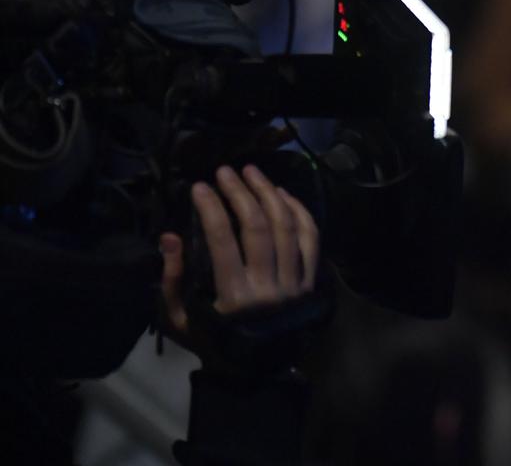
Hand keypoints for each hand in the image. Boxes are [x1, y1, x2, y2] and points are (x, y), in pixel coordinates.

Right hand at [159, 165, 319, 339]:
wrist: (255, 369)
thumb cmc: (212, 340)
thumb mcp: (179, 320)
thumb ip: (172, 279)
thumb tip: (169, 236)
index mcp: (233, 296)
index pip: (222, 240)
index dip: (211, 209)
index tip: (199, 187)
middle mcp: (267, 286)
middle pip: (257, 226)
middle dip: (241, 193)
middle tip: (226, 171)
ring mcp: (293, 282)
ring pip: (287, 227)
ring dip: (270, 194)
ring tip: (253, 173)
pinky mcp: (310, 281)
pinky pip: (311, 239)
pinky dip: (299, 212)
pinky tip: (283, 194)